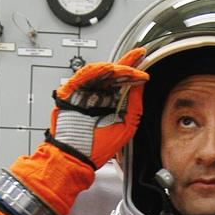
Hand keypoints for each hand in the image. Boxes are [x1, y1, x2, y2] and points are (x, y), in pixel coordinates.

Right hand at [50, 47, 148, 169]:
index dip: (133, 67)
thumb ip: (135, 105)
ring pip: (101, 71)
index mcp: (110, 102)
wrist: (77, 156)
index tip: (143, 57)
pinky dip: (97, 70)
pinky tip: (109, 69)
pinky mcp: (71, 90)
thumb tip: (142, 85)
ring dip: (116, 67)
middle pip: (113, 72)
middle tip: (139, 57)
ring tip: (129, 69)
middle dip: (127, 63)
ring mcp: (85, 91)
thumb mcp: (126, 126)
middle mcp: (98, 95)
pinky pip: (84, 75)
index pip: (123, 80)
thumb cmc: (98, 147)